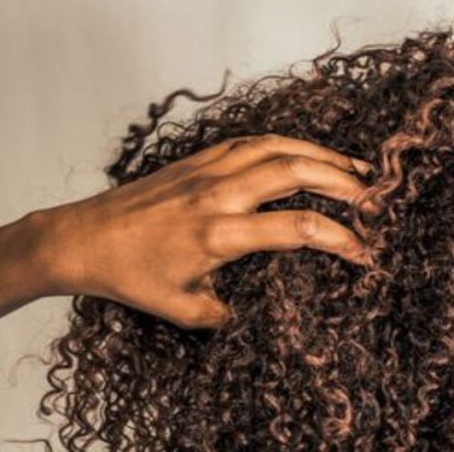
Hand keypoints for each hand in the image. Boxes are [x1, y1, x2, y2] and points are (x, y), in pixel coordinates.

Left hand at [36, 134, 377, 329]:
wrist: (81, 238)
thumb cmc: (128, 275)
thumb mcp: (180, 308)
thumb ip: (221, 312)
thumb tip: (244, 310)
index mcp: (219, 233)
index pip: (295, 228)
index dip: (337, 238)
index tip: (362, 251)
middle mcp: (219, 194)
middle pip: (294, 171)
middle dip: (341, 180)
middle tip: (372, 195)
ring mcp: (208, 169)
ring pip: (277, 146)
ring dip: (320, 153)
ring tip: (353, 165)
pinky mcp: (198, 158)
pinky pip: (252, 140)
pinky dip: (286, 142)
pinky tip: (304, 152)